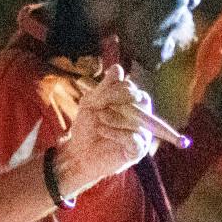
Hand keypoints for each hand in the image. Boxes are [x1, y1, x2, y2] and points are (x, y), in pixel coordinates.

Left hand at [55, 65, 156, 197]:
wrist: (78, 153)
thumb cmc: (86, 128)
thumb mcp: (91, 103)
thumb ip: (105, 87)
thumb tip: (118, 68)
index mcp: (130, 104)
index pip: (132, 89)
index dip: (116, 90)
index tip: (97, 98)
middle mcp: (140, 117)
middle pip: (143, 99)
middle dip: (120, 99)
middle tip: (99, 106)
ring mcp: (142, 134)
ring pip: (138, 118)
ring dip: (115, 117)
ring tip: (99, 120)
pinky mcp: (138, 150)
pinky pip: (135, 137)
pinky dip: (117, 132)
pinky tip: (103, 131)